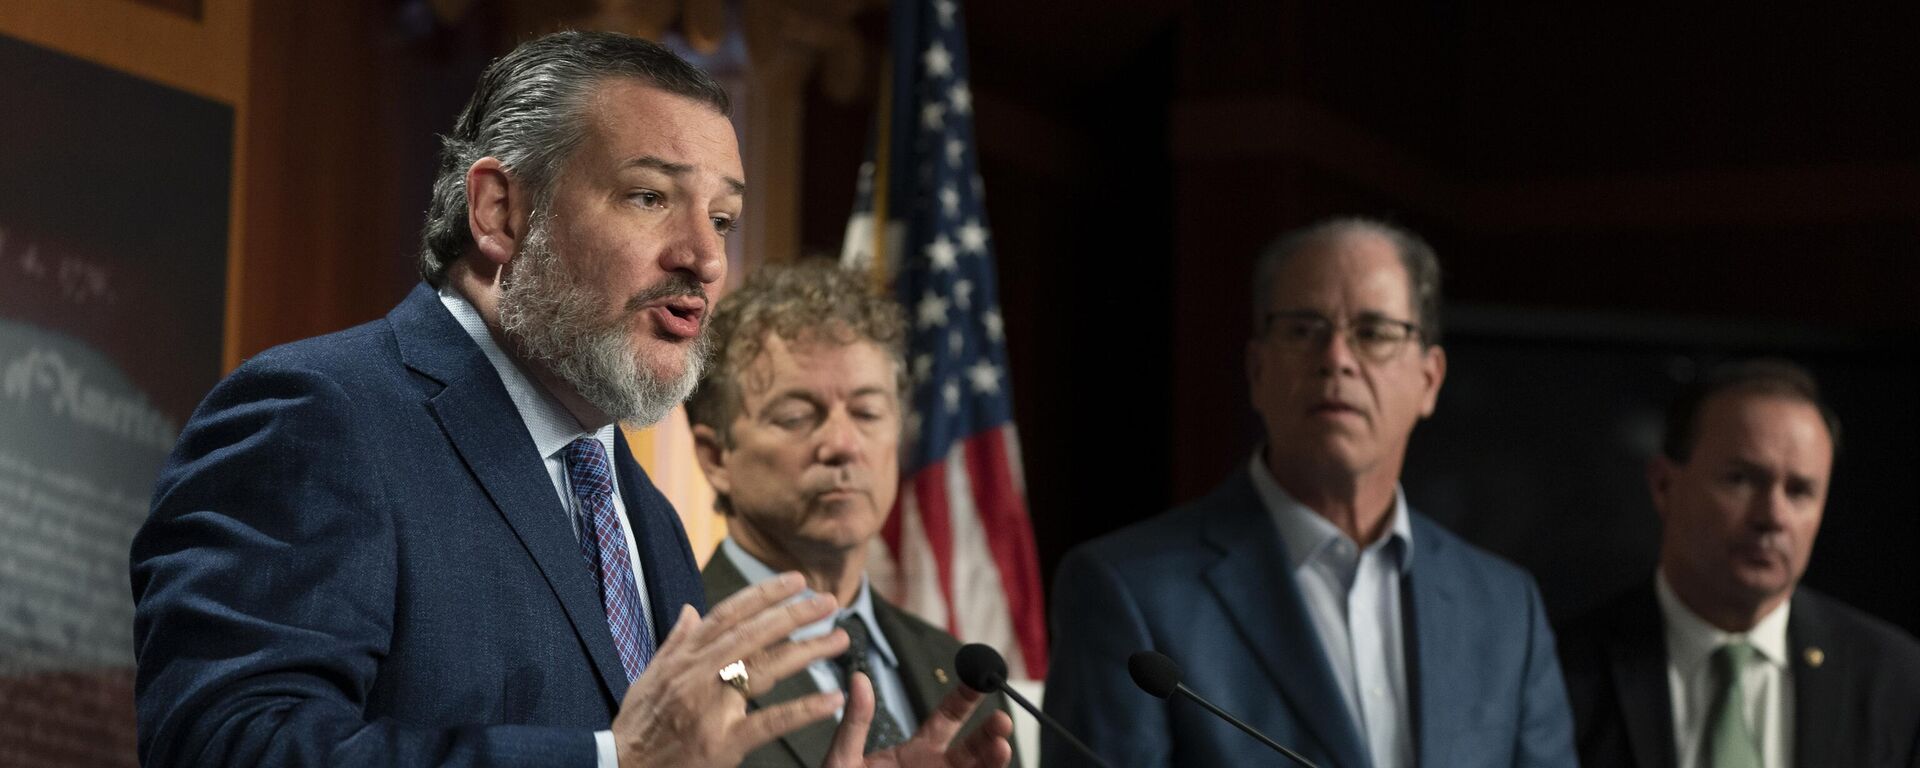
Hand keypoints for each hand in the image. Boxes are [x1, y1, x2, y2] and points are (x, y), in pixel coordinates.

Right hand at [611, 572, 851, 767]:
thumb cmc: (637, 726)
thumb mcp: (648, 677)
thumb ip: (674, 643)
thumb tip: (690, 610)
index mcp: (683, 659)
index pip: (729, 615)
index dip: (764, 594)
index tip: (795, 581)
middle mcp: (697, 676)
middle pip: (754, 635)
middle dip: (794, 614)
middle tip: (829, 601)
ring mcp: (711, 708)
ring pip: (766, 670)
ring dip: (808, 651)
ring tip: (840, 639)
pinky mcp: (723, 743)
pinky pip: (771, 722)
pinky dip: (803, 710)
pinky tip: (832, 699)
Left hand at [823, 672, 1014, 767]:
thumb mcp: (843, 758)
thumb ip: (855, 723)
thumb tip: (859, 679)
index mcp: (916, 751)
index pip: (949, 716)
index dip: (967, 696)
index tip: (981, 677)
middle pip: (974, 745)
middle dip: (991, 731)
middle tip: (1001, 720)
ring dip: (994, 759)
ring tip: (1001, 748)